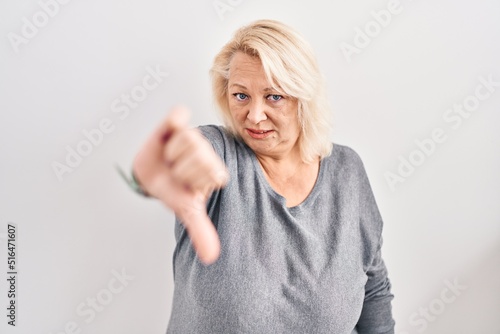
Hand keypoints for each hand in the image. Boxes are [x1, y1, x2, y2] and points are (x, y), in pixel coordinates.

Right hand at [132, 106, 228, 263]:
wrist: (149, 174)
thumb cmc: (172, 190)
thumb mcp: (186, 209)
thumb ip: (200, 230)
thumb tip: (211, 258)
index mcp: (214, 170)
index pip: (216, 174)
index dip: (195, 182)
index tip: (187, 186)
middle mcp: (206, 151)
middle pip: (201, 155)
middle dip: (181, 169)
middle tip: (176, 172)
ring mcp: (192, 135)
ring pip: (188, 140)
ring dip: (170, 154)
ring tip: (168, 159)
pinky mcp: (175, 123)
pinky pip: (178, 115)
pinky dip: (175, 119)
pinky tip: (171, 127)